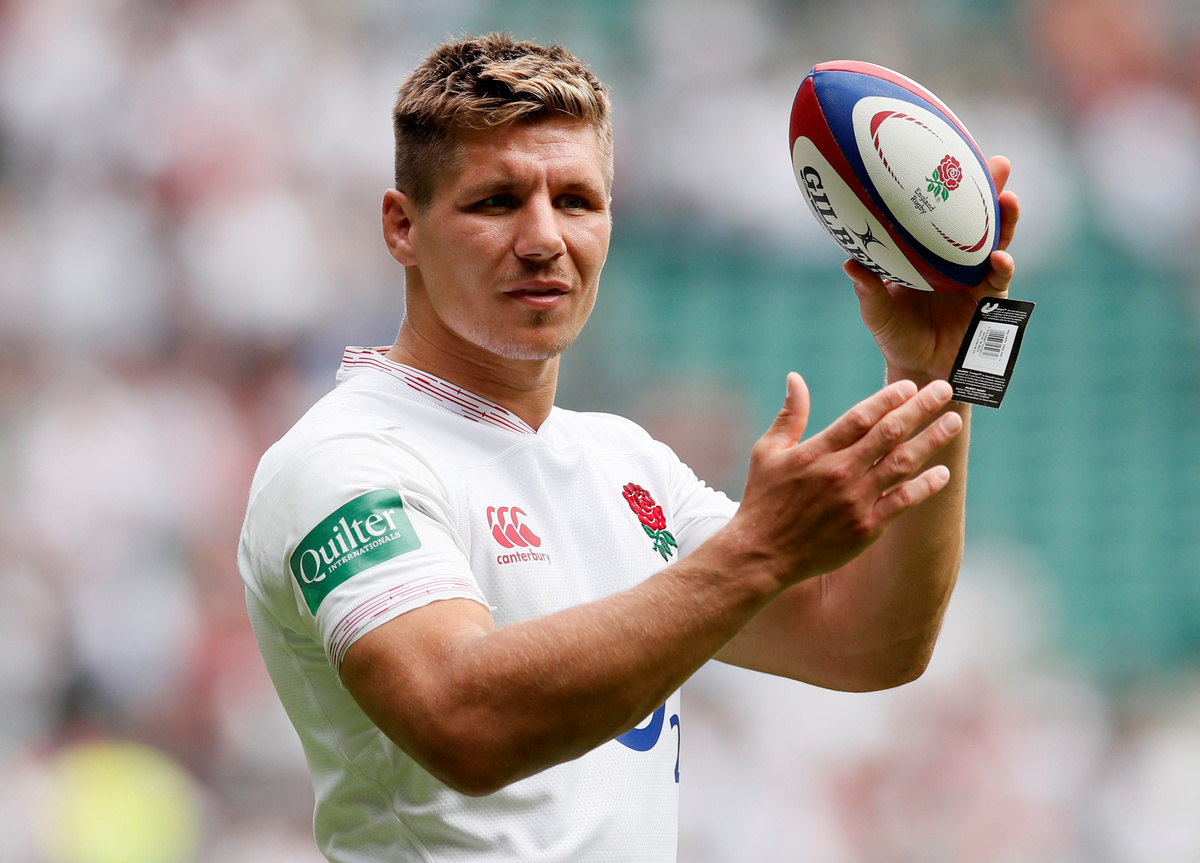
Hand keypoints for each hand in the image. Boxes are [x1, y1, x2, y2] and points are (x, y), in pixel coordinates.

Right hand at [732, 373, 962, 587]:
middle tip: (944, 390)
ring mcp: (855, 501)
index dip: (888, 399)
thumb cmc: (763, 499)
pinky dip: (925, 486)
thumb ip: (789, 415)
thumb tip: (796, 378)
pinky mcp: (865, 528)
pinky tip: (942, 472)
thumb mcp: (767, 452)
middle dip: (920, 409)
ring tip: (952, 422)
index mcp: (816, 452)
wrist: (763, 553)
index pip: (860, 417)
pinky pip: (902, 502)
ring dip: (931, 440)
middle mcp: (839, 473)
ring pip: (901, 463)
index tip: (909, 386)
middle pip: (888, 433)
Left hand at [845, 155, 1020, 381]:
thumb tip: (850, 263)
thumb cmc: (896, 335)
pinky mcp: (990, 302)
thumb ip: (868, 289)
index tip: (951, 153)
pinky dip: (1002, 268)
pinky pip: (1000, 280)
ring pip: (997, 242)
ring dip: (1005, 221)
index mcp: (929, 252)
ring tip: (1010, 201)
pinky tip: (1001, 259)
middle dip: (991, 189)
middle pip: (977, 218)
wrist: (918, 369)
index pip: (942, 212)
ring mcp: (977, 278)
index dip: (950, 185)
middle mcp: (957, 259)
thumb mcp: (877, 312)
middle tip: (999, 163)